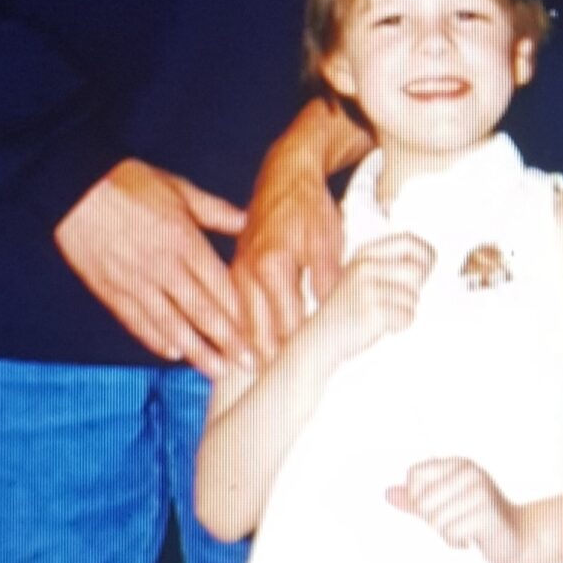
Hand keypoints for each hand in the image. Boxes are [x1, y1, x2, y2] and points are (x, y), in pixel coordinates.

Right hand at [54, 158, 248, 374]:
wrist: (74, 188)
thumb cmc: (129, 183)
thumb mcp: (179, 189)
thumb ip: (215, 210)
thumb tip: (247, 221)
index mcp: (185, 241)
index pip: (220, 287)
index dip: (241, 314)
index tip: (258, 334)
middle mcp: (163, 267)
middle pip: (202, 312)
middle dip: (228, 343)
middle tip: (249, 366)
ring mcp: (136, 283)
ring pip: (172, 325)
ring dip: (197, 352)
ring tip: (218, 372)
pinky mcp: (111, 291)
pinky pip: (138, 322)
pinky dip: (156, 340)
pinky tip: (173, 354)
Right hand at [234, 146, 344, 363]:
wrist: (287, 173)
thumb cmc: (311, 208)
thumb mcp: (327, 242)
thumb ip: (328, 281)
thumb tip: (330, 313)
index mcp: (271, 269)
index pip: (283, 326)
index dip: (293, 355)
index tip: (300, 378)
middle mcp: (247, 275)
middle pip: (255, 334)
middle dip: (265, 363)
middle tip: (275, 389)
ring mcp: (237, 273)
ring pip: (239, 325)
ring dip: (246, 352)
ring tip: (254, 379)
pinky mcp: (235, 270)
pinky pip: (232, 310)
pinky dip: (237, 331)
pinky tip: (242, 349)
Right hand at [319, 233, 433, 359]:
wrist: (321, 339)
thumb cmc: (349, 311)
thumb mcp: (363, 278)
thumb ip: (391, 267)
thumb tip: (428, 260)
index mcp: (365, 254)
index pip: (410, 241)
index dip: (425, 256)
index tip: (423, 272)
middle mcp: (366, 267)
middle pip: (416, 271)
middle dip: (413, 291)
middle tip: (393, 303)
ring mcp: (369, 288)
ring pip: (413, 298)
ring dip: (403, 312)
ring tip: (380, 316)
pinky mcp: (374, 311)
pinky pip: (408, 317)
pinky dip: (399, 326)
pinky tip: (379, 326)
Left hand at [388, 456, 526, 562]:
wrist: (517, 536)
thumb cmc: (477, 520)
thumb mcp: (444, 505)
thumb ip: (416, 500)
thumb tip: (388, 494)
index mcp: (457, 464)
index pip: (414, 475)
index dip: (417, 497)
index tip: (437, 506)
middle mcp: (469, 472)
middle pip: (421, 501)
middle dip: (433, 520)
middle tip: (456, 521)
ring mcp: (479, 491)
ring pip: (435, 520)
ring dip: (447, 533)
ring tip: (467, 529)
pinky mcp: (486, 512)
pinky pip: (451, 532)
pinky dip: (458, 542)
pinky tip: (474, 537)